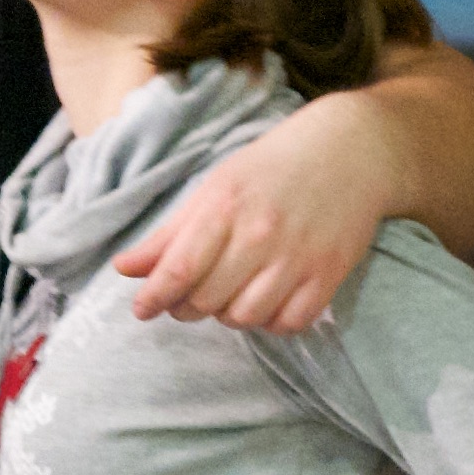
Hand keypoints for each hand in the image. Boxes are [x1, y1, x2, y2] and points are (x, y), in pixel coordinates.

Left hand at [115, 94, 393, 329]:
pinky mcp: (329, 274)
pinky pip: (289, 323)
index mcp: (225, 207)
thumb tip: (124, 268)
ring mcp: (298, 257)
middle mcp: (261, 234)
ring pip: (246, 317)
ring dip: (229, 316)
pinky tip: (266, 302)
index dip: (155, 297)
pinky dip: (271, 322)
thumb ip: (170, 233)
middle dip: (188, 307)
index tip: (142, 309)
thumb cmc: (271, 169)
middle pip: (208, 300)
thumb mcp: (215, 188)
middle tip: (189, 298)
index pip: (180, 269)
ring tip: (229, 296)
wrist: (350, 151)